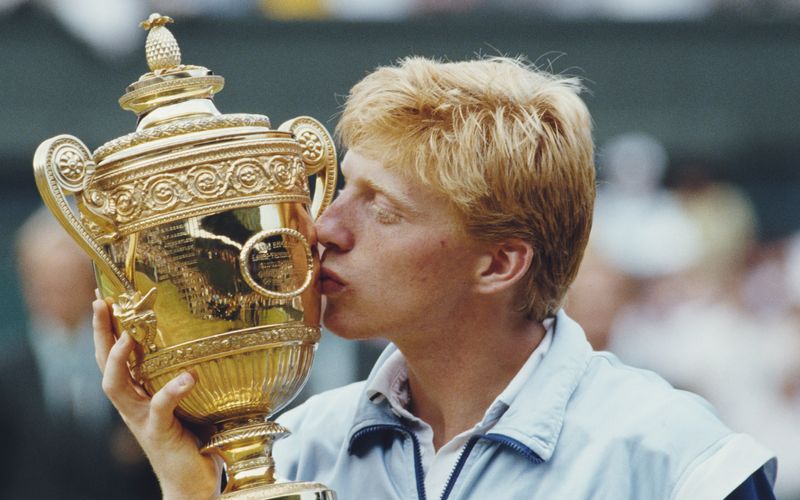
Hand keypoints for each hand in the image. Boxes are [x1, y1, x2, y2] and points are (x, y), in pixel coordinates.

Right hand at [93, 298, 220, 499]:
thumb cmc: (197, 438)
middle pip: (104, 362)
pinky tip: (188, 376)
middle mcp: (133, 403)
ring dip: (118, 358)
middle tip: (101, 300)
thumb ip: (196, 372)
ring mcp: (142, 419)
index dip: (107, 325)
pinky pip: (159, 407)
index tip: (105, 292)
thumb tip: (220, 336)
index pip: (115, 353)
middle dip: (100, 331)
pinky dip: (172, 391)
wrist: (193, 483)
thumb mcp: (194, 399)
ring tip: (127, 335)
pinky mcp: (158, 433)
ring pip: (115, 385)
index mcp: (139, 392)